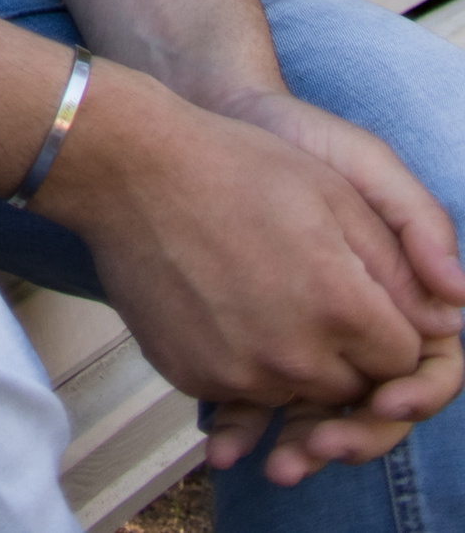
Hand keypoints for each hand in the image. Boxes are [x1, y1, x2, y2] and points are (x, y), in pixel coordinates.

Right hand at [62, 69, 456, 471]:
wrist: (127, 167)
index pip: (401, 359)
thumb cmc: (234, 165)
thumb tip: (444, 322)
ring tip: (264, 294)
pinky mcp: (195, 378)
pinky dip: (244, 364)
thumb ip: (397, 264)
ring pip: (297, 395)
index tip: (361, 297)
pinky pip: (242, 393)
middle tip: (310, 293)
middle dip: (348, 353)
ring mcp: (242, 373)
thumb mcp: (332, 192)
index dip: (388, 328)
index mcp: (340, 306)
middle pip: (353, 387)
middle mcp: (296, 356)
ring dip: (296, 362)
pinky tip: (225, 307)